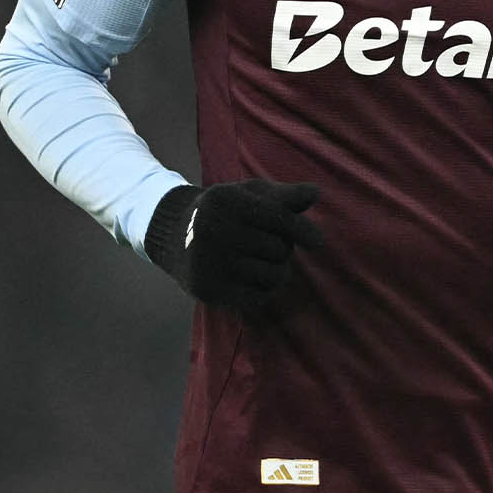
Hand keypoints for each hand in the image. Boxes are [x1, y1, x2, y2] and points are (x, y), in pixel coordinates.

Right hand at [144, 179, 323, 312]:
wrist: (173, 234)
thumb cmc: (224, 211)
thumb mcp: (249, 194)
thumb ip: (283, 195)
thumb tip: (316, 192)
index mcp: (226, 200)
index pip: (277, 218)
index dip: (302, 230)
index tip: (319, 242)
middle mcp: (213, 229)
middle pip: (278, 249)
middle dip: (283, 249)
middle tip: (270, 246)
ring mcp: (208, 261)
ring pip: (272, 276)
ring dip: (278, 272)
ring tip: (267, 263)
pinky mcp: (207, 289)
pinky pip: (256, 299)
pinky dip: (264, 292)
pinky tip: (256, 280)